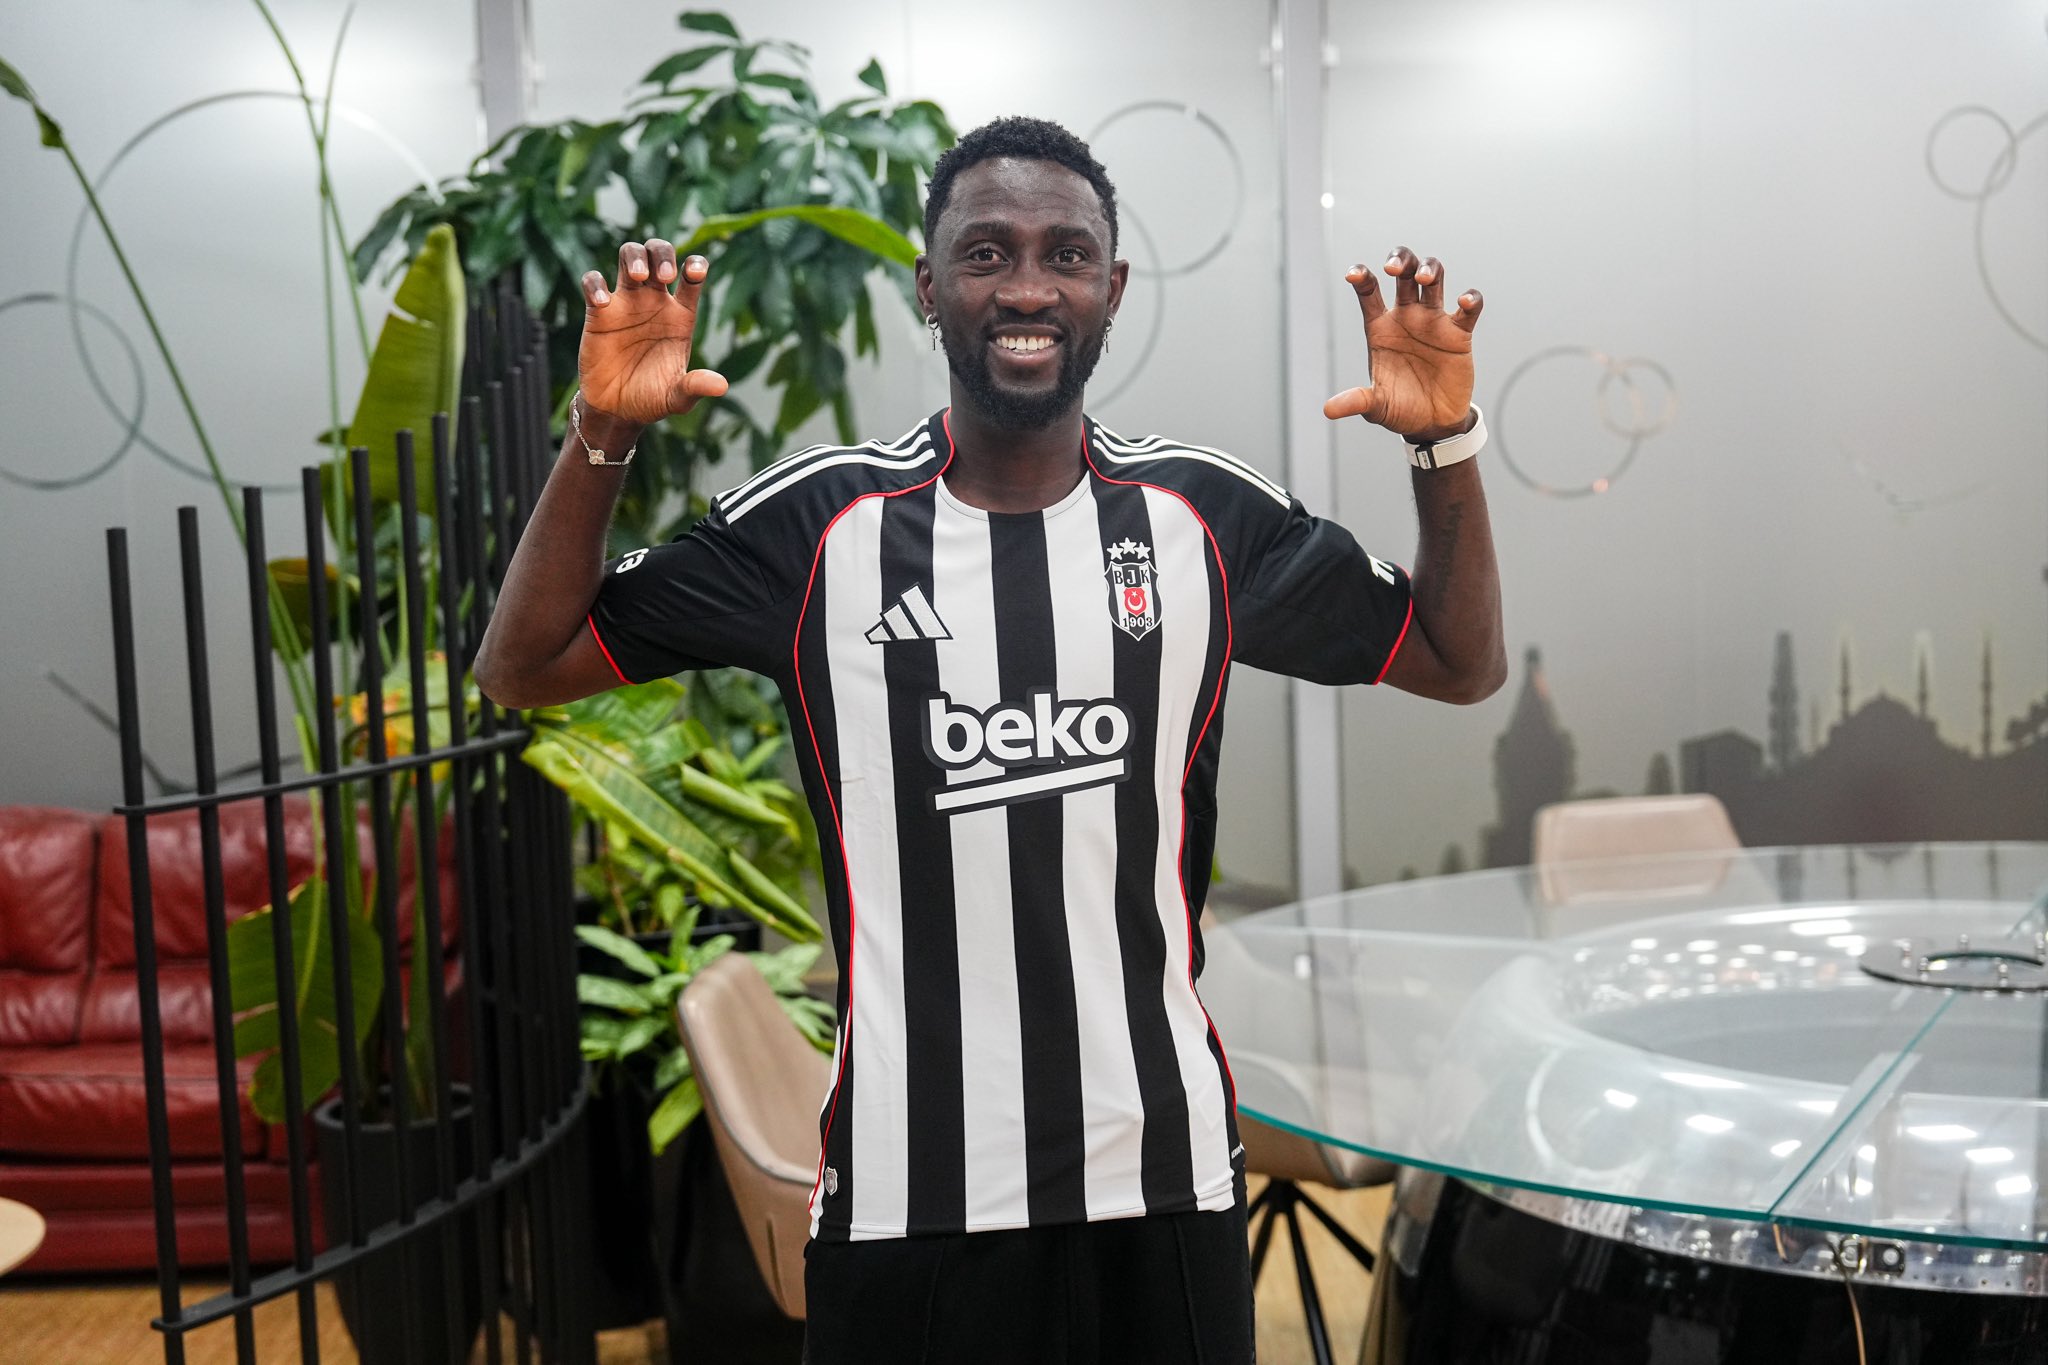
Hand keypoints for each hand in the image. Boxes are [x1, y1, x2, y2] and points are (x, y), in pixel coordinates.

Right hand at [577, 239, 729, 427]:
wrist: (617, 409)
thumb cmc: (652, 399)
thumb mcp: (677, 398)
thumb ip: (696, 387)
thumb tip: (721, 386)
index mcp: (680, 316)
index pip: (692, 277)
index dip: (696, 266)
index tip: (694, 270)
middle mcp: (655, 302)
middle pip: (659, 254)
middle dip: (663, 254)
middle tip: (665, 275)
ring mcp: (626, 303)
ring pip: (629, 256)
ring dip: (634, 257)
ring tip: (638, 276)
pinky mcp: (598, 313)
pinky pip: (593, 283)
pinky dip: (595, 284)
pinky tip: (603, 302)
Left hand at [1323, 247, 1483, 441]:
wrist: (1433, 423)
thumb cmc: (1401, 409)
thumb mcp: (1376, 407)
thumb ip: (1356, 401)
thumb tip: (1329, 410)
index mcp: (1380, 328)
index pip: (1369, 292)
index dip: (1361, 277)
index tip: (1354, 274)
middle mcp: (1406, 318)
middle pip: (1404, 273)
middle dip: (1400, 260)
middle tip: (1394, 268)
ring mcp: (1433, 322)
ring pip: (1434, 279)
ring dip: (1430, 269)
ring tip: (1424, 278)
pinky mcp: (1459, 334)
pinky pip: (1468, 309)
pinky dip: (1470, 299)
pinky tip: (1464, 301)